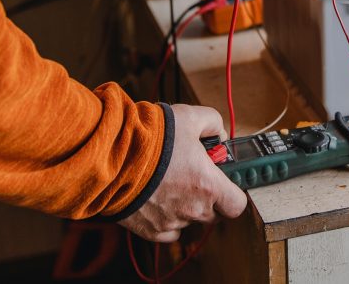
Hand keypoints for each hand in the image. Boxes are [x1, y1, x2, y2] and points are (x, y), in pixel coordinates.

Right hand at [118, 104, 247, 242]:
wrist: (112, 156)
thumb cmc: (152, 138)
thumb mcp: (190, 117)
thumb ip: (213, 124)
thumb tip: (219, 135)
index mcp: (209, 186)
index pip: (237, 205)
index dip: (233, 194)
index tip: (225, 183)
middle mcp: (193, 209)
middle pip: (213, 213)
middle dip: (208, 197)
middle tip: (193, 176)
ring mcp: (172, 222)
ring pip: (189, 220)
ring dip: (185, 206)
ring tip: (169, 182)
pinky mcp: (151, 231)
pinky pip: (169, 231)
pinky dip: (167, 219)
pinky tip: (158, 198)